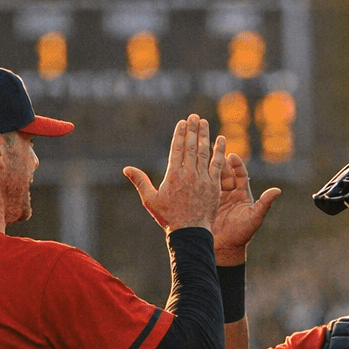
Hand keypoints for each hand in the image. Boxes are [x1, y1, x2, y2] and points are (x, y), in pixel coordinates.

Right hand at [123, 115, 224, 231]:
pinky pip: (217, 164)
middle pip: (191, 146)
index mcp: (172, 175)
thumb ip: (140, 181)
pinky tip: (222, 139)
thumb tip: (126, 169)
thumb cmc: (168, 217)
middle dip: (192, 130)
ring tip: (204, 122)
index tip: (182, 122)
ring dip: (204, 136)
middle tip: (194, 116)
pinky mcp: (214, 185)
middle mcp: (188, 174)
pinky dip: (220, 151)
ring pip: (204, 152)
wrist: (190, 232)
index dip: (180, 134)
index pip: (177, 149)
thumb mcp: (150, 199)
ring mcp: (202, 179)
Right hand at [211, 151, 280, 263]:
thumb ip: (264, 203)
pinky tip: (192, 171)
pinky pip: (203, 188)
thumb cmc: (242, 234)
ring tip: (202, 157)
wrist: (224, 249)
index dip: (236, 165)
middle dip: (220, 162)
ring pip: (213, 178)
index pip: (240, 175)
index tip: (231, 156)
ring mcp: (217, 198)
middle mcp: (230, 194)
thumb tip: (277, 190)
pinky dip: (200, 179)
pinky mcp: (206, 203)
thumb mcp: (254, 217)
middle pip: (225, 173)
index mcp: (242, 195)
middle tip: (214, 151)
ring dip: (209, 168)